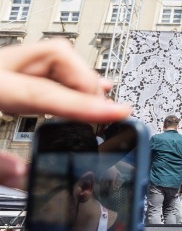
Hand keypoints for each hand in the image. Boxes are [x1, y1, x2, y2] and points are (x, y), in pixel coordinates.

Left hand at [0, 40, 131, 189]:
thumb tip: (27, 175)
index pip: (44, 91)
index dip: (86, 104)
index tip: (120, 111)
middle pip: (56, 56)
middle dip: (86, 82)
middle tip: (104, 110)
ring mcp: (0, 67)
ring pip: (53, 58)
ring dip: (79, 80)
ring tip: (100, 103)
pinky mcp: (3, 74)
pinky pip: (42, 69)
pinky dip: (66, 81)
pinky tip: (83, 93)